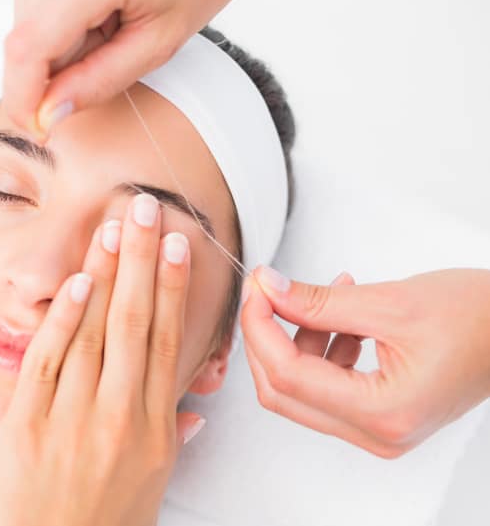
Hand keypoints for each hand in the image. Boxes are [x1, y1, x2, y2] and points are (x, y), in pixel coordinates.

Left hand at [0, 194, 202, 525]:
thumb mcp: (145, 494)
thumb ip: (166, 447)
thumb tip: (188, 416)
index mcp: (154, 434)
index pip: (168, 343)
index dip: (173, 289)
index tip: (179, 248)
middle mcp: (120, 419)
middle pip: (137, 322)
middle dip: (145, 260)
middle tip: (150, 210)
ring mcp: (73, 420)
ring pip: (97, 331)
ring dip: (108, 273)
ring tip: (117, 227)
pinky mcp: (27, 425)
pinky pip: (50, 360)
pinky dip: (65, 317)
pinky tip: (77, 281)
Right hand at [4, 0, 269, 139]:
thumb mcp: (160, 39)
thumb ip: (99, 82)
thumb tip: (48, 114)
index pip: (28, 48)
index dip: (22, 98)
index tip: (37, 129)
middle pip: (25, 38)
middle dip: (53, 69)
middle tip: (109, 51)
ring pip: (26, 22)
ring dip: (58, 41)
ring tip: (110, 19)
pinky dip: (59, 18)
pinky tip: (98, 3)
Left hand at [241, 266, 489, 458]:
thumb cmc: (477, 318)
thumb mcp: (389, 302)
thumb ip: (318, 301)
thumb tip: (266, 290)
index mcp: (383, 412)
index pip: (288, 376)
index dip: (260, 329)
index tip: (255, 290)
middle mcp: (379, 434)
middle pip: (284, 393)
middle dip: (268, 338)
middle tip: (269, 291)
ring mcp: (379, 430)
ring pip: (301, 391)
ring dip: (298, 340)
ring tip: (323, 297)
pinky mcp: (381, 416)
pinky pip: (327, 387)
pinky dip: (322, 349)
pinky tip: (342, 317)